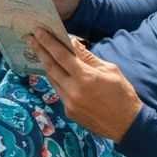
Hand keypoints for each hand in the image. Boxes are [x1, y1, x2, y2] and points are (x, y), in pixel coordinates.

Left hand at [25, 27, 141, 140]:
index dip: (47, 42)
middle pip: (51, 67)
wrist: (127, 124)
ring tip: (42, 53)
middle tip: (30, 39)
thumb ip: (89, 58)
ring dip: (47, 66)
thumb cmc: (122, 94)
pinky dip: (58, 81)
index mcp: (86, 77)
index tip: (37, 32)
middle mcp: (74, 91)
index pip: (61, 55)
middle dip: (39, 51)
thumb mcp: (110, 70)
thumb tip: (73, 44)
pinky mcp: (69, 112)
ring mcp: (69, 103)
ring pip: (53, 80)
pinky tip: (59, 74)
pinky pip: (60, 92)